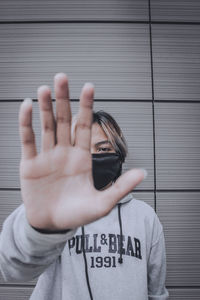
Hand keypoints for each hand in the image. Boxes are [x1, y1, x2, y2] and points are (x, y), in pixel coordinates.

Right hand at [19, 73, 145, 230]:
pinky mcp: (30, 164)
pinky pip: (28, 140)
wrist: (52, 226)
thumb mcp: (101, 204)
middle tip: (62, 77)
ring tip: (45, 88)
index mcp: (82, 159)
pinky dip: (26, 124)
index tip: (89, 86)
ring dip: (45, 107)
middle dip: (63, 99)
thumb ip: (120, 187)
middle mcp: (64, 153)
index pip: (84, 127)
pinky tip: (27, 106)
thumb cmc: (77, 215)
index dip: (86, 107)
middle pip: (63, 120)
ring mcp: (47, 157)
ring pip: (46, 126)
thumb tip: (143, 173)